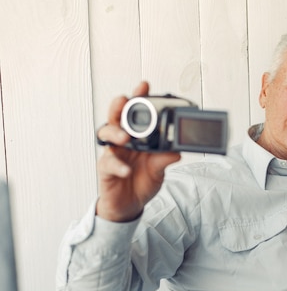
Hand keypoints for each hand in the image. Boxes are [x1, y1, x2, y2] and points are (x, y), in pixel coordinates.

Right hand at [96, 82, 180, 221]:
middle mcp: (122, 141)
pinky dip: (118, 166)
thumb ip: (165, 159)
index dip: (138, 99)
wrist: (131, 205)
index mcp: (136, 136)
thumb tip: (177, 151)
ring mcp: (113, 153)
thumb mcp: (159, 169)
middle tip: (124, 100)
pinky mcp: (106, 169)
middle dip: (118, 106)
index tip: (144, 85)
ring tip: (125, 137)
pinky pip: (109, 164)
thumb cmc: (142, 181)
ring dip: (115, 133)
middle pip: (115, 117)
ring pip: (106, 135)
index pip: (135, 113)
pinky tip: (126, 170)